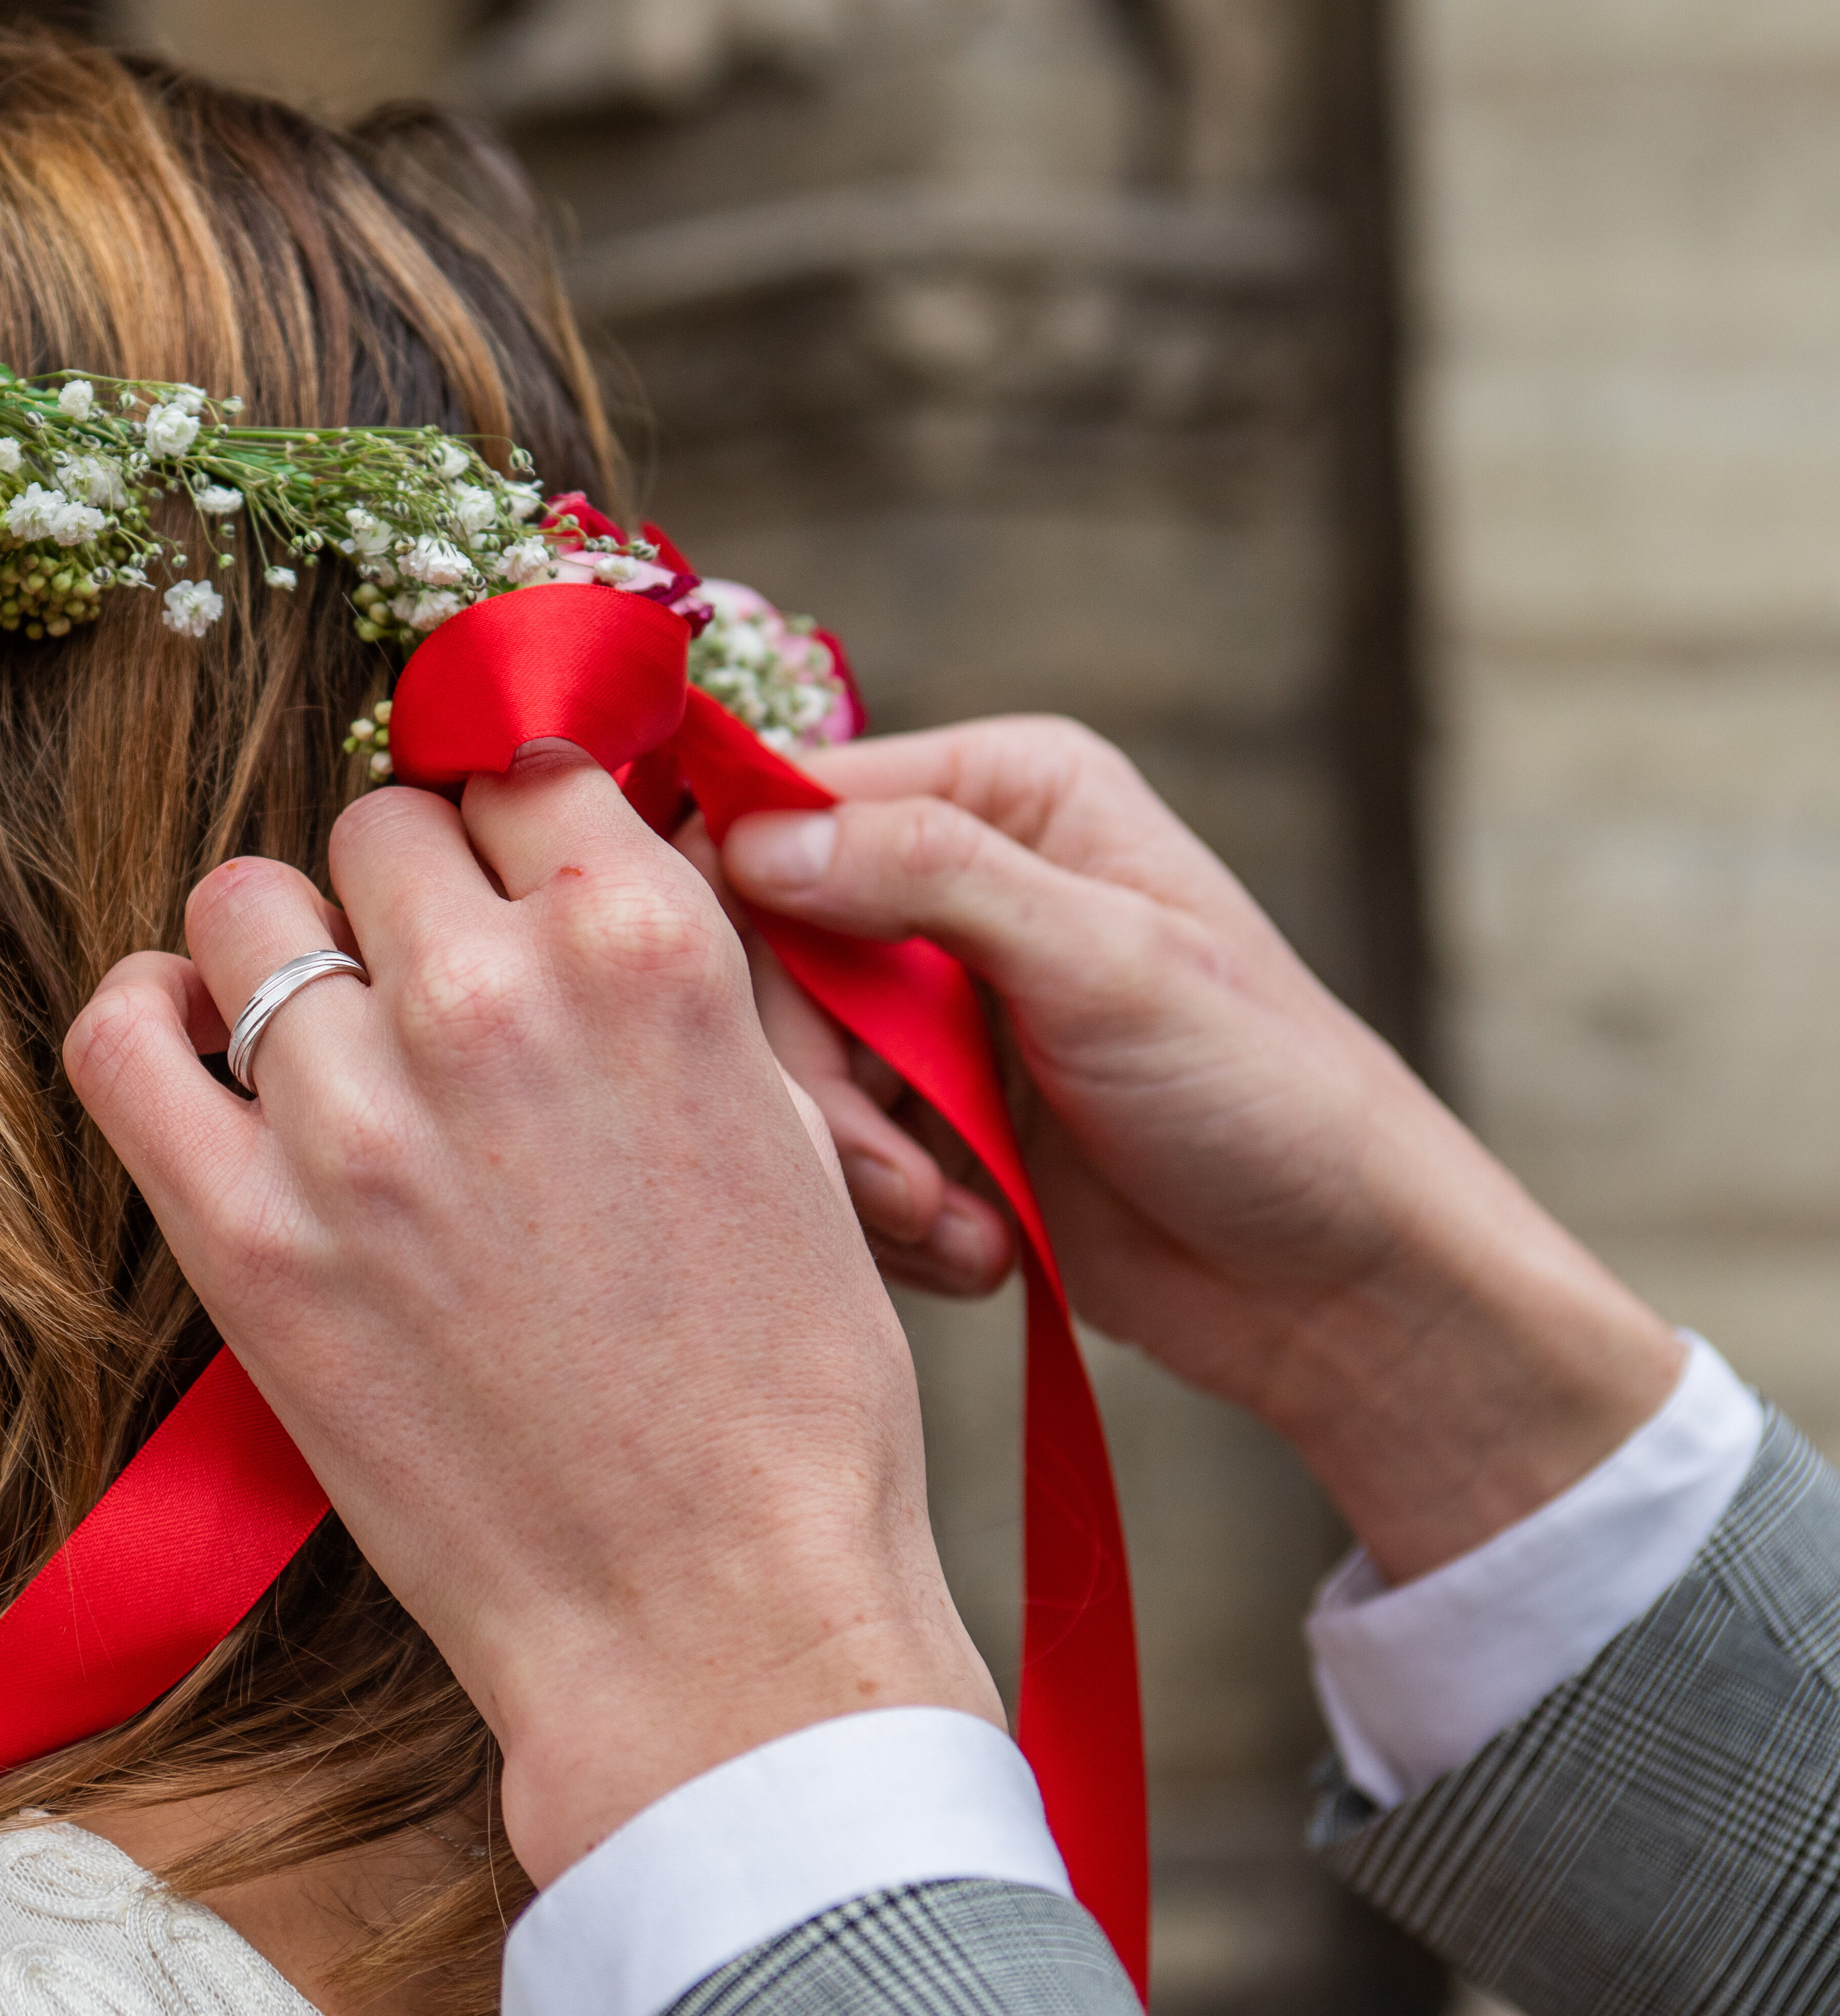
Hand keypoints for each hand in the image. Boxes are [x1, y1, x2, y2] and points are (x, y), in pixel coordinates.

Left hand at [67, 743, 996, 1886]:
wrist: (714, 1617)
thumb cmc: (780, 1396)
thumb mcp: (783, 1127)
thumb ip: (666, 974)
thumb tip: (571, 869)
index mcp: (647, 952)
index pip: (522, 777)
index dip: (513, 834)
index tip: (505, 887)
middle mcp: (491, 1001)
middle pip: (380, 829)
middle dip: (406, 893)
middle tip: (428, 986)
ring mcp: (353, 1116)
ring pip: (247, 907)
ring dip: (286, 952)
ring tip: (324, 1036)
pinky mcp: (244, 1233)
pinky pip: (122, 1036)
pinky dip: (145, 1016)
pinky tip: (187, 1040)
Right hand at [701, 715, 1679, 1578]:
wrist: (1339, 1285)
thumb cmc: (1269, 1095)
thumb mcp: (1105, 963)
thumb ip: (931, 876)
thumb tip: (757, 838)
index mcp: (1004, 794)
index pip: (787, 808)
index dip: (740, 907)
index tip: (743, 1023)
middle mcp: (951, 883)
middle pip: (764, 956)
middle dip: (819, 1087)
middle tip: (899, 1184)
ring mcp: (934, 1009)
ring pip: (786, 1069)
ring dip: (861, 1171)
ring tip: (960, 1232)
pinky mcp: (931, 1116)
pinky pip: (830, 1152)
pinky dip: (889, 1217)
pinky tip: (978, 1249)